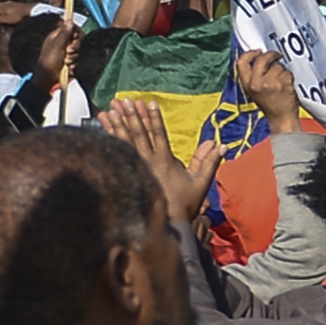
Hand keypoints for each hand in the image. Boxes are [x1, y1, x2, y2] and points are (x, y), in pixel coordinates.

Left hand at [111, 96, 210, 226]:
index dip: (154, 118)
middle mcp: (149, 162)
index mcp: (165, 162)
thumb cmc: (185, 204)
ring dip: (117, 124)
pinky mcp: (128, 174)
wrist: (167, 224)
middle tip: (124, 100)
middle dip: (131, 115)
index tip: (149, 103)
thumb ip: (209, 162)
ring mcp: (137, 168)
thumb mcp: (201, 183)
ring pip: (124, 141)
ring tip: (111, 108)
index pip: (159, 134)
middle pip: (138, 134)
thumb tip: (221, 145)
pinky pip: (117, 152)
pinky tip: (104, 127)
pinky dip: (110, 138)